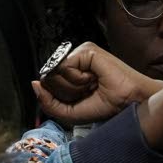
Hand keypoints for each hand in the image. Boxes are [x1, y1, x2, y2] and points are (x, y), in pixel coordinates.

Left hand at [34, 42, 162, 124]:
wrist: (127, 102)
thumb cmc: (105, 106)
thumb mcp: (69, 112)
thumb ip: (48, 102)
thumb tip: (34, 83)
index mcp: (69, 73)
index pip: (46, 85)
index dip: (60, 98)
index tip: (82, 98)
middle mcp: (73, 60)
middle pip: (47, 79)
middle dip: (65, 93)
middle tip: (87, 92)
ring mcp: (79, 53)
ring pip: (54, 73)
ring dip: (72, 87)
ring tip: (91, 84)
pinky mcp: (86, 49)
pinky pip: (64, 67)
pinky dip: (78, 79)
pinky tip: (94, 77)